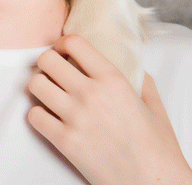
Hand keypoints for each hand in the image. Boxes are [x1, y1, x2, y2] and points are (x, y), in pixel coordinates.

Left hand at [27, 35, 191, 184]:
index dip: (62, 43)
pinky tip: (50, 117)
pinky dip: (38, 115)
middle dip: (46, 63)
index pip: (74, 42)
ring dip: (40, 87)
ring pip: (35, 84)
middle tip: (52, 72)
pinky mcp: (66, 142)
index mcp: (113, 79)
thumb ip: (139, 79)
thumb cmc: (158, 148)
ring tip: (49, 93)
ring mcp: (76, 118)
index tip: (62, 50)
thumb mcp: (154, 104)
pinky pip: (34, 116)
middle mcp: (91, 94)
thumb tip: (129, 64)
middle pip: (47, 60)